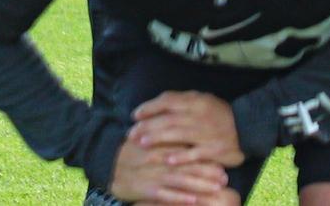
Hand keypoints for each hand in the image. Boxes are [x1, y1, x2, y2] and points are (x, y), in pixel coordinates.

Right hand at [109, 131, 230, 205]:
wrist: (105, 163)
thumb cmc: (130, 151)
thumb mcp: (147, 137)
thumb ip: (164, 134)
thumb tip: (184, 130)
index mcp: (158, 143)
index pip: (184, 146)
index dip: (202, 152)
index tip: (220, 157)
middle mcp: (156, 158)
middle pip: (186, 164)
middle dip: (206, 170)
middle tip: (224, 176)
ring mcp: (151, 174)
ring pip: (179, 180)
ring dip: (199, 185)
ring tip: (216, 188)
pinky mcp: (146, 190)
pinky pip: (166, 195)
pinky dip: (180, 198)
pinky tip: (194, 201)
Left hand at [132, 90, 244, 168]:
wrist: (248, 126)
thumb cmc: (220, 114)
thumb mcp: (203, 100)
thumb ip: (183, 101)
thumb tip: (159, 104)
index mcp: (195, 100)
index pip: (167, 100)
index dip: (149, 107)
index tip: (134, 115)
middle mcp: (199, 114)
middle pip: (168, 119)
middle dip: (147, 126)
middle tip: (131, 134)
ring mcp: (207, 132)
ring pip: (178, 134)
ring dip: (158, 139)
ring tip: (142, 143)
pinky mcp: (214, 150)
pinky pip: (195, 153)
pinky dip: (181, 156)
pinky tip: (168, 160)